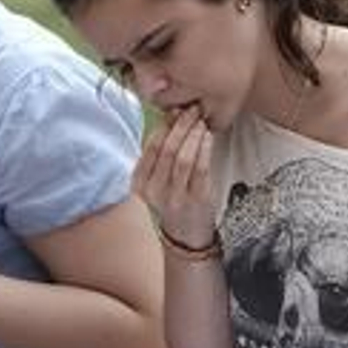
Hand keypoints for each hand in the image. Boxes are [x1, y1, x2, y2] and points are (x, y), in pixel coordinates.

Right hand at [130, 107, 214, 247]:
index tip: (174, 112)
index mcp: (140, 184)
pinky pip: (201, 168)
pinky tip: (207, 137)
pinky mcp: (196, 199)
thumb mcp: (156, 182)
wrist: (185, 236)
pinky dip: (205, 148)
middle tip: (191, 111)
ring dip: (193, 135)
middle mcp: (155, 192)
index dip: (163, 126)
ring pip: (183, 158)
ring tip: (200, 122)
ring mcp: (176, 197)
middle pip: (167, 150)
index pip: (150, 149)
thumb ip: (159, 156)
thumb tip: (170, 120)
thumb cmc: (172, 203)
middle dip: (181, 126)